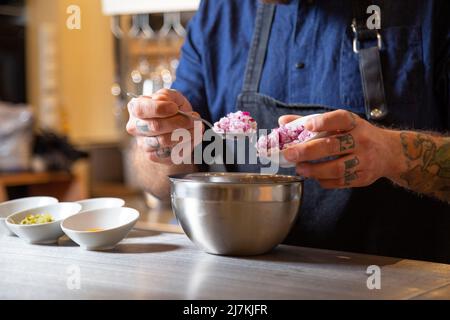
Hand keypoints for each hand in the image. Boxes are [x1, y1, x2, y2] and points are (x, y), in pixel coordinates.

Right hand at [126, 89, 200, 164]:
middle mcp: (135, 127)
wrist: (177, 127)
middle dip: (178, 122)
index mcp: (136, 108)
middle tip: (193, 118)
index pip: (141, 109)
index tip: (175, 108)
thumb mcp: (172, 97)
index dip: (159, 108)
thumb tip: (160, 100)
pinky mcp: (153, 156)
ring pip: (164, 141)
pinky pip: (170, 153)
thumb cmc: (172, 109)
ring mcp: (143, 143)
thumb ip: (166, 95)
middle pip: (154, 126)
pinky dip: (186, 145)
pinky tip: (193, 137)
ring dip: (185, 134)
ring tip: (197, 127)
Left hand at [280, 109, 396, 188]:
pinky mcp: (364, 177)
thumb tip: (283, 122)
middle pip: (334, 146)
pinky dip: (324, 181)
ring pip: (337, 168)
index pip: (340, 119)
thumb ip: (312, 122)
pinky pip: (341, 182)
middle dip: (308, 151)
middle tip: (289, 154)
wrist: (390, 152)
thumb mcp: (341, 124)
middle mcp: (362, 141)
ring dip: (315, 170)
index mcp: (354, 124)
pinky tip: (315, 177)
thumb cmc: (357, 135)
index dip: (323, 122)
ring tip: (300, 169)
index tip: (307, 125)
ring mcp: (365, 160)